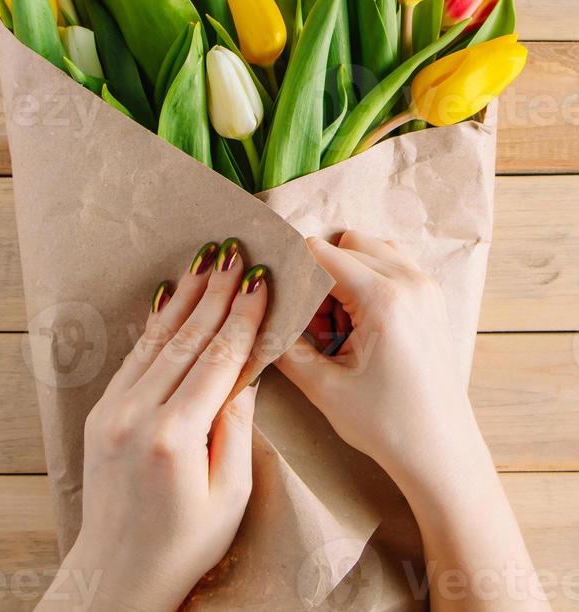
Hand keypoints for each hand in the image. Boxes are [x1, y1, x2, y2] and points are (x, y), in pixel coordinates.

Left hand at [38, 238, 266, 611]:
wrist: (115, 574)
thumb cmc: (184, 544)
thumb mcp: (229, 495)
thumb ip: (237, 429)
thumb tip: (245, 375)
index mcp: (174, 437)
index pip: (218, 359)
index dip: (242, 317)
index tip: (259, 280)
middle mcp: (137, 414)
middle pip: (186, 339)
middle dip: (214, 293)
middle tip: (234, 252)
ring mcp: (113, 410)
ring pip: (157, 340)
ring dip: (184, 298)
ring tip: (204, 261)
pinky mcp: (101, 413)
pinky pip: (134, 358)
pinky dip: (154, 325)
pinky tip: (167, 299)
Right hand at [277, 230, 475, 489]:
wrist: (441, 453)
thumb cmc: (387, 425)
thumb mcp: (323, 387)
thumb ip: (285, 344)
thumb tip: (258, 314)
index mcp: (384, 298)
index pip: (322, 252)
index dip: (293, 268)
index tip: (276, 293)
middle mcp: (410, 281)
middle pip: (346, 245)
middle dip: (320, 275)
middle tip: (313, 324)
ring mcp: (426, 286)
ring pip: (370, 249)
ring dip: (346, 272)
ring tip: (337, 322)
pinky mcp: (432, 297)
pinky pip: (392, 263)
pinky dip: (368, 278)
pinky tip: (358, 322)